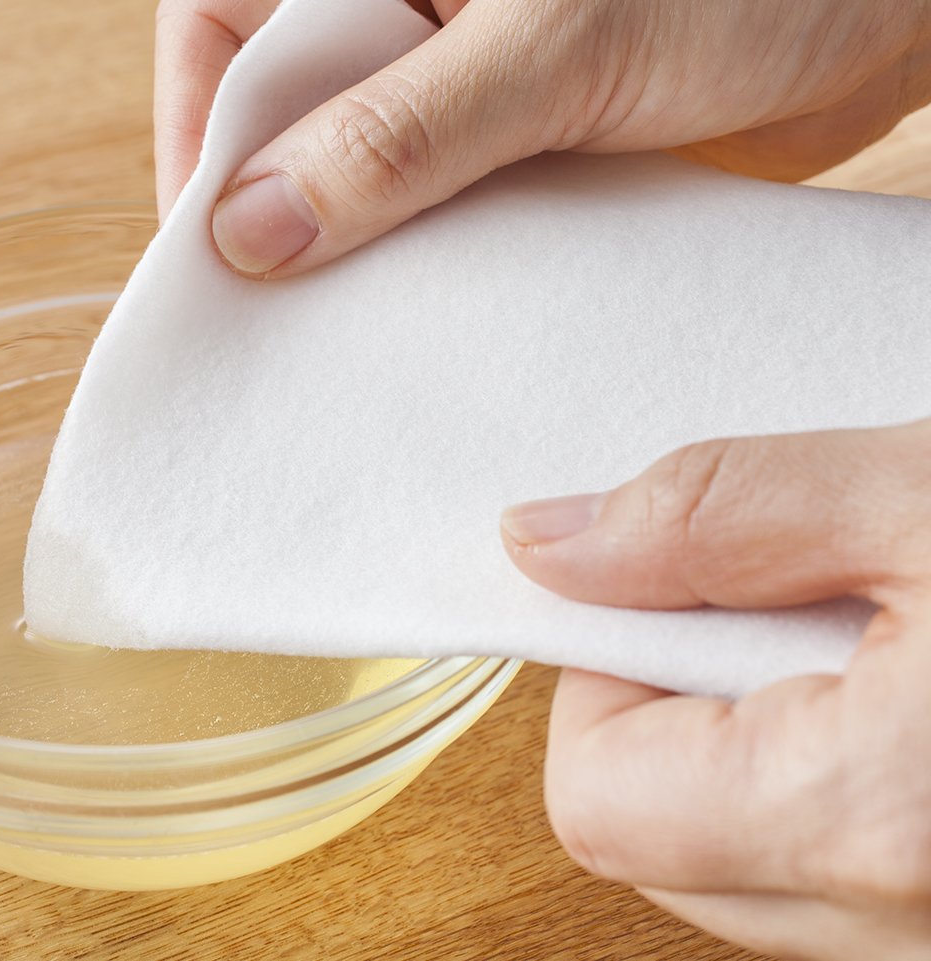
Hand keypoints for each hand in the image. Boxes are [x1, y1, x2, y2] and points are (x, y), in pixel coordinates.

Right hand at [155, 0, 930, 277]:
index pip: (224, 27)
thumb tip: (256, 228)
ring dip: (350, 250)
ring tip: (346, 332)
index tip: (210, 249)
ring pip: (352, 173)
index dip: (199, 133)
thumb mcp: (554, 44)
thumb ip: (401, 134)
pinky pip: (430, 214)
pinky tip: (428, 318)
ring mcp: (455, 81)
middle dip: (271, 210)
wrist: (888, 13)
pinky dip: (424, 267)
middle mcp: (404, 7)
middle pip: (280, 113)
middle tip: (272, 317)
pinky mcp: (507, 145)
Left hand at [499, 420, 930, 958]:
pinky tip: (906, 693)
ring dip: (760, 754)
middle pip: (660, 845)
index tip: (662, 590)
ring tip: (868, 647)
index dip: (600, 678)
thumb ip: (721, 517)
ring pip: (749, 868)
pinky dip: (836, 787)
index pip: (597, 797)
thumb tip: (549, 545)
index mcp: (872, 821)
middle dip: (674, 717)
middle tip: (777, 608)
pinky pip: (840, 878)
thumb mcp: (927, 494)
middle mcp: (908, 928)